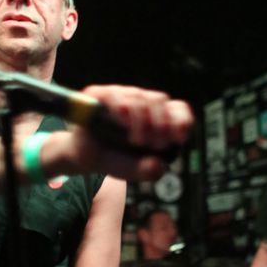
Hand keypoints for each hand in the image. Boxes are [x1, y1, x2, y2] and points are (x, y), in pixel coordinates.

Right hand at [67, 84, 193, 180]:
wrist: (85, 158)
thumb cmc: (114, 158)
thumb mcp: (134, 170)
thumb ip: (149, 170)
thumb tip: (159, 165)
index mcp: (157, 116)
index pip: (178, 109)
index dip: (181, 121)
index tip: (178, 138)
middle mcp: (141, 102)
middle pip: (160, 100)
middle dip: (162, 125)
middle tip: (155, 145)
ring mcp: (121, 96)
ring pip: (139, 97)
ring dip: (142, 121)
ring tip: (137, 141)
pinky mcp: (98, 95)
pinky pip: (114, 95)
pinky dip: (122, 108)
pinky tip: (124, 123)